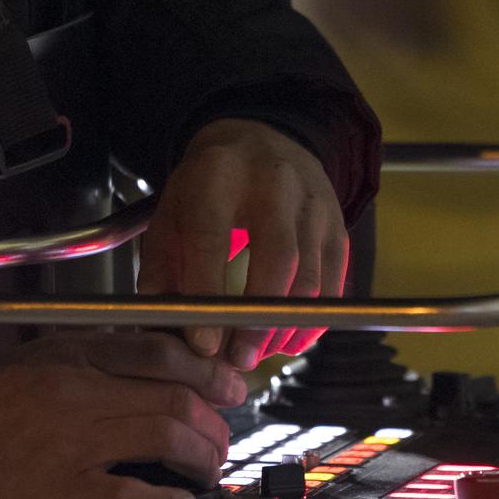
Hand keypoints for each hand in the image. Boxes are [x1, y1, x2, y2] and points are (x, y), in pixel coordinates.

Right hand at [0, 331, 245, 498]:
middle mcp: (79, 392)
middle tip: (223, 439)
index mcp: (69, 355)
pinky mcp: (67, 491)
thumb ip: (77, 356)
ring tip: (209, 470)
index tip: (230, 387)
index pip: (158, 352)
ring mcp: (75, 442)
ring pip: (165, 440)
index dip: (207, 370)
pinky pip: (134, 496)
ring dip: (201, 458)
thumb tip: (136, 357)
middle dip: (213, 422)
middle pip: (173, 398)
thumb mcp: (22, 362)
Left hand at [136, 118, 348, 369]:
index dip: (208, 291)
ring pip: (310, 275)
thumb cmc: (209, 187)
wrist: (262, 139)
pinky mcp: (337, 224)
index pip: (213, 237)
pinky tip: (290, 340)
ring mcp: (312, 203)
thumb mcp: (171, 213)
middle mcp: (273, 183)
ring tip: (261, 354)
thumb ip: (161, 269)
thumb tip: (160, 325)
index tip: (204, 343)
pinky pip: (334, 283)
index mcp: (218, 176)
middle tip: (240, 359)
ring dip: (286, 326)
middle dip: (258, 319)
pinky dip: (313, 320)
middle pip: (276, 258)